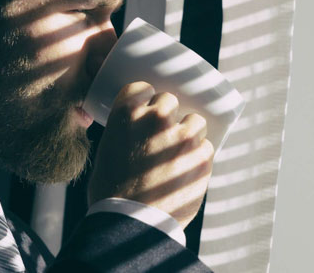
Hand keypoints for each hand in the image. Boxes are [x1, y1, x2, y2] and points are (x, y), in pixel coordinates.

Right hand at [88, 81, 214, 228]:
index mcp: (126, 113)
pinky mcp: (201, 158)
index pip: (141, 88)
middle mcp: (155, 118)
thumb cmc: (110, 193)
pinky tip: (190, 167)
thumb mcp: (106, 153)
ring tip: (182, 149)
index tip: (146, 106)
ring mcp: (181, 137)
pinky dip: (200, 156)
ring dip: (189, 131)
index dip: (145, 97)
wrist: (129, 224)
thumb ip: (123, 136)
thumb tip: (134, 136)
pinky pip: (207, 147)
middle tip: (162, 131)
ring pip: (194, 121)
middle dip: (168, 113)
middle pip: (168, 100)